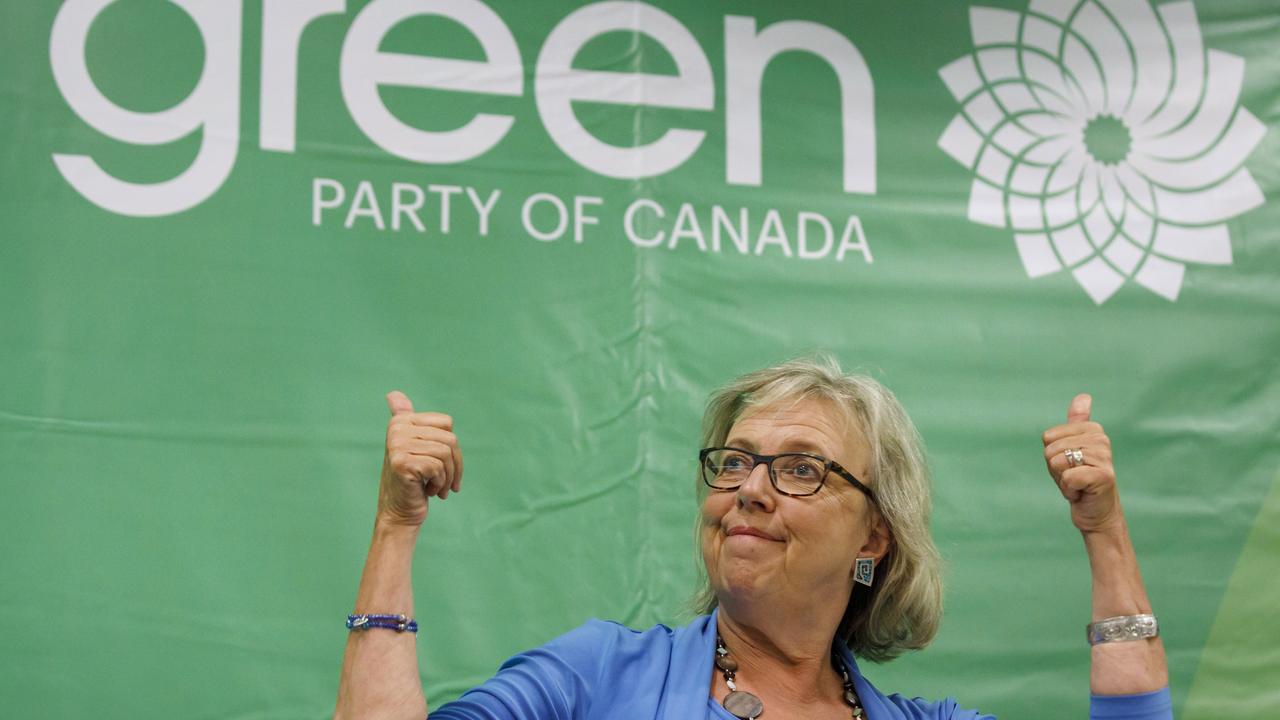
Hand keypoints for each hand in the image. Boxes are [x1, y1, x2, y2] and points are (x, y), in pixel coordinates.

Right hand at [377, 391, 462, 526]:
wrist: (399, 513)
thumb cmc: (413, 481)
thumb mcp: (414, 448)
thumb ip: (407, 420)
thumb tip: (393, 393)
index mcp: (401, 421)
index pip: (447, 423)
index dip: (452, 448)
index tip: (443, 465)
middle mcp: (396, 429)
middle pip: (450, 439)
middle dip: (454, 465)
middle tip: (445, 483)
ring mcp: (397, 445)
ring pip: (446, 453)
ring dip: (447, 477)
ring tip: (436, 488)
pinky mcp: (401, 462)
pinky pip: (438, 467)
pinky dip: (439, 484)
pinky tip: (427, 491)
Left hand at [1042, 394, 1122, 534]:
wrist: (1097, 512)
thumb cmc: (1081, 480)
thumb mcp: (1072, 448)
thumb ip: (1077, 422)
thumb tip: (1084, 396)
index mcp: (1092, 429)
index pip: (1048, 438)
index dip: (1052, 456)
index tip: (1069, 465)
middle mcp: (1101, 440)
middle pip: (1051, 450)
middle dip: (1056, 470)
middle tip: (1074, 477)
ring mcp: (1104, 457)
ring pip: (1057, 463)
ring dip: (1062, 480)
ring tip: (1078, 484)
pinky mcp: (1103, 476)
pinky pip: (1068, 478)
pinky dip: (1069, 490)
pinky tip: (1082, 493)